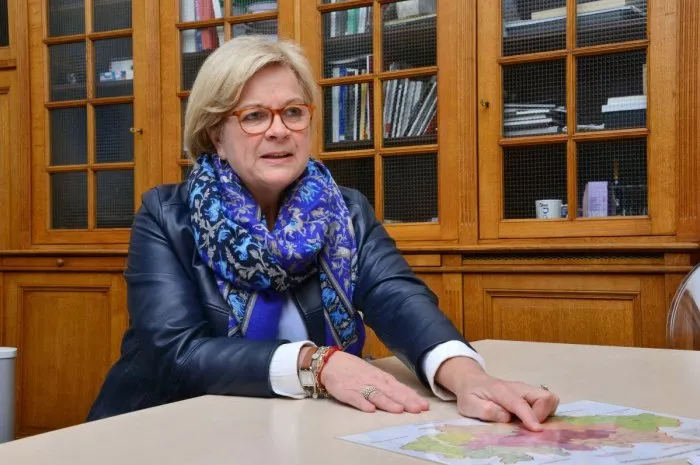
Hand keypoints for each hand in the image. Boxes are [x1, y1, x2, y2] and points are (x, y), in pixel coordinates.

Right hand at [320, 351, 429, 413]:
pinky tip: (370, 410)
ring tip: (398, 410)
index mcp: (381, 377)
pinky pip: (355, 398)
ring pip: (376, 395)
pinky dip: (362, 404)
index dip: (411, 396)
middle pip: (391, 392)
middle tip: (418, 409)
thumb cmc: (354, 369)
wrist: (331, 362)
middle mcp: (373, 381)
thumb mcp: (373, 374)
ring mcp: (360, 386)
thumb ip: (388, 385)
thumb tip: (406, 395)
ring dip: (387, 402)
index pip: (399, 387)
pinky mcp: (346, 392)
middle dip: (405, 401)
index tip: (424, 405)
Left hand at [435, 357, 559, 430]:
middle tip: (530, 427)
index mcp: (502, 390)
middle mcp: (518, 388)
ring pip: (549, 399)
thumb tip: (506, 417)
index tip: (536, 429)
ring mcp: (525, 390)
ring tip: (530, 423)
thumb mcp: (470, 405)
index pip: (520, 403)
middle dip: (543, 414)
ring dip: (546, 414)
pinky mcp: (529, 395)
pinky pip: (545, 402)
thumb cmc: (470, 393)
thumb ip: (486, 411)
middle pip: (545, 396)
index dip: (530, 416)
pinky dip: (545, 412)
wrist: (470, 380)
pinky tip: (530, 419)